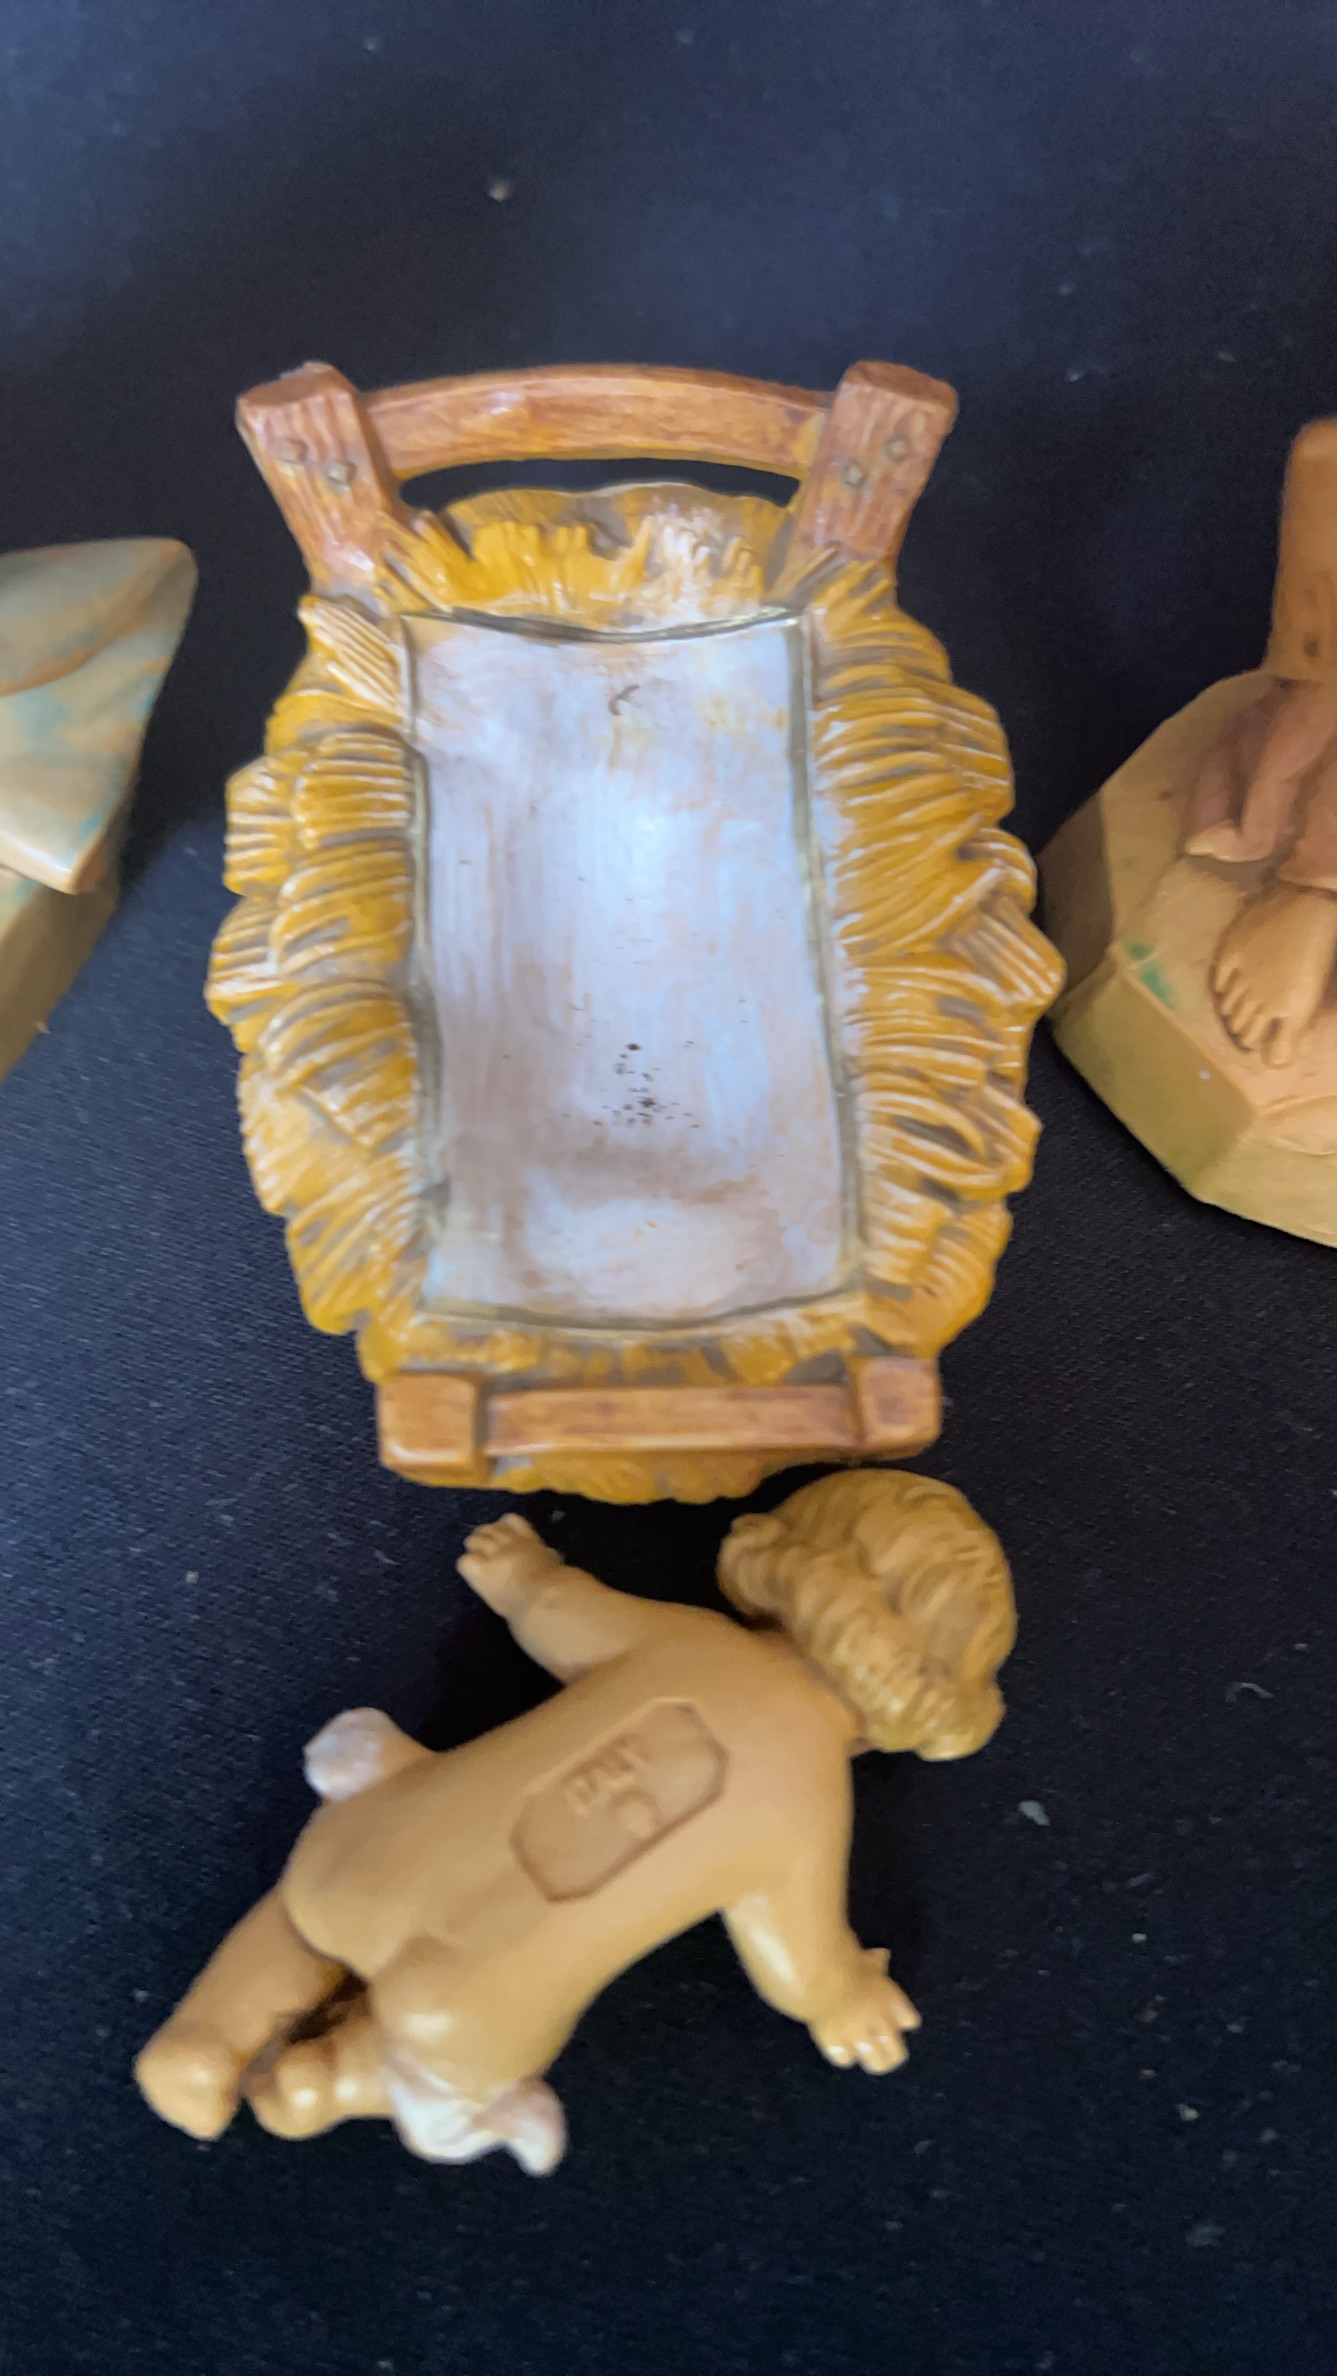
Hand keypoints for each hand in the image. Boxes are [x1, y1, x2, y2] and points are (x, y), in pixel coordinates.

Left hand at [458, 1513, 562, 1613]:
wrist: (543, 1598)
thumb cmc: (554, 1585)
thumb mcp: (553, 1562)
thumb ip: (546, 1555)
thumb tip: (546, 1553)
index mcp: (527, 1539)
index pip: (510, 1520)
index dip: (503, 1527)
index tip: (503, 1539)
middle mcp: (508, 1542)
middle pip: (488, 1529)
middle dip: (484, 1539)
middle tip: (485, 1554)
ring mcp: (493, 1554)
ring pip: (473, 1541)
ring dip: (475, 1551)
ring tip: (479, 1564)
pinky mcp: (481, 1570)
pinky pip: (465, 1561)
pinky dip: (468, 1567)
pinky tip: (475, 1576)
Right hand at [810, 1949, 919, 2074]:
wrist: (823, 1978)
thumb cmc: (849, 1962)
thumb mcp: (867, 1958)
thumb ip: (876, 1962)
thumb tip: (882, 1955)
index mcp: (892, 2003)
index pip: (910, 2021)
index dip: (903, 2020)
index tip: (897, 2017)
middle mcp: (880, 2025)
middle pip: (897, 2053)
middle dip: (893, 2052)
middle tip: (885, 2049)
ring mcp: (859, 2038)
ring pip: (876, 2062)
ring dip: (873, 2058)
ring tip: (866, 2054)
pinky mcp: (836, 2045)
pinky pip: (845, 2059)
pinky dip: (844, 2053)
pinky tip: (840, 2047)